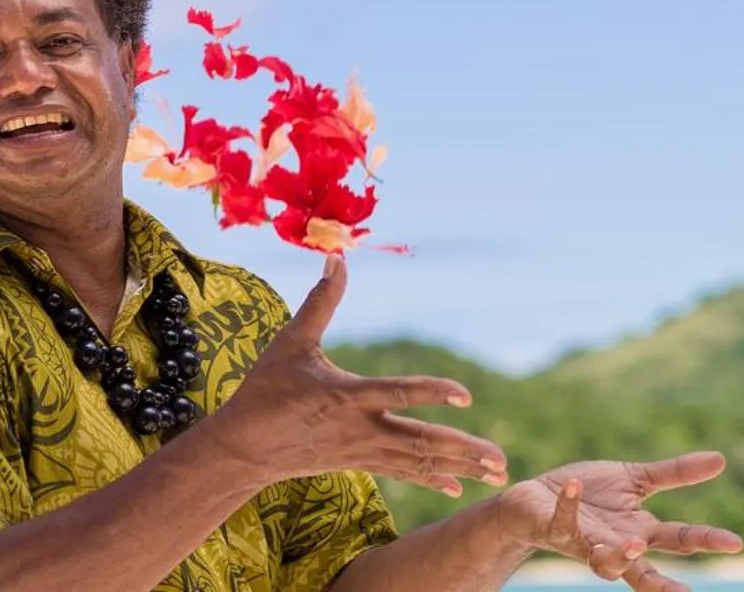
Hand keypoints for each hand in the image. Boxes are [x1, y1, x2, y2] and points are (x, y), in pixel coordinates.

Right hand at [211, 254, 507, 496]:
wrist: (242, 448)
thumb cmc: (265, 390)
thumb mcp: (290, 343)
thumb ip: (320, 302)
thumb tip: (336, 258)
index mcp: (344, 395)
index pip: (395, 393)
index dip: (430, 393)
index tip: (466, 394)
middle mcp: (358, 428)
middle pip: (419, 441)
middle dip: (462, 450)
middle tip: (500, 461)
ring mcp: (360, 450)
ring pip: (417, 461)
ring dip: (459, 466)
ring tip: (496, 473)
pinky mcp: (356, 463)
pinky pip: (401, 471)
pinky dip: (430, 478)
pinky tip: (457, 486)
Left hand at [496, 453, 743, 590]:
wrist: (536, 496)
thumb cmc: (588, 495)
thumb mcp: (634, 479)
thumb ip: (674, 474)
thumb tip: (720, 459)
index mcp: (638, 532)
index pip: (678, 541)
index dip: (705, 541)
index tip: (735, 543)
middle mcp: (615, 545)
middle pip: (643, 568)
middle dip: (663, 584)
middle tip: (684, 591)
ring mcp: (585, 542)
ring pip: (602, 564)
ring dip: (618, 558)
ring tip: (634, 544)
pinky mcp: (556, 528)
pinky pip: (563, 523)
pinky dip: (570, 505)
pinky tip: (575, 487)